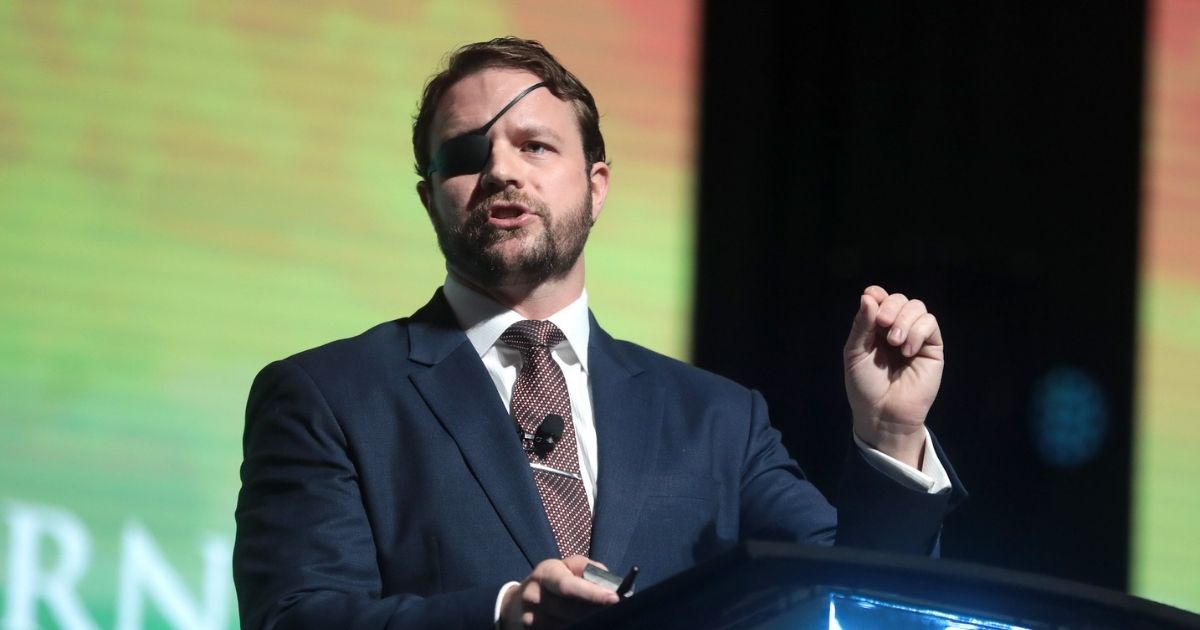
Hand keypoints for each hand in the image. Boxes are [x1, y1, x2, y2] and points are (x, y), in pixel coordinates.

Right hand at [501, 555, 618, 628]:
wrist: (519, 601)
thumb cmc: (554, 580)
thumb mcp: (569, 566)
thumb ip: (589, 570)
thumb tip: (610, 585)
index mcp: (545, 573)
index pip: (568, 585)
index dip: (592, 593)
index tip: (614, 599)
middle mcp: (533, 595)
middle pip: (569, 610)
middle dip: (593, 612)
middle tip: (611, 612)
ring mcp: (529, 617)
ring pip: (566, 625)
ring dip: (585, 624)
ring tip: (594, 619)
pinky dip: (573, 629)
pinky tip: (581, 625)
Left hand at [843, 285, 943, 467]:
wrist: (883, 413)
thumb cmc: (865, 385)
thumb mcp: (855, 353)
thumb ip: (862, 325)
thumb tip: (869, 295)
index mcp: (875, 327)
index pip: (880, 298)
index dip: (878, 294)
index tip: (872, 298)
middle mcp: (896, 328)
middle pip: (900, 299)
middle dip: (891, 306)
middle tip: (883, 323)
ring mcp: (915, 337)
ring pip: (918, 307)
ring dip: (905, 319)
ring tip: (895, 342)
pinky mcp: (932, 348)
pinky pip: (930, 324)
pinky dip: (918, 331)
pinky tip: (907, 350)